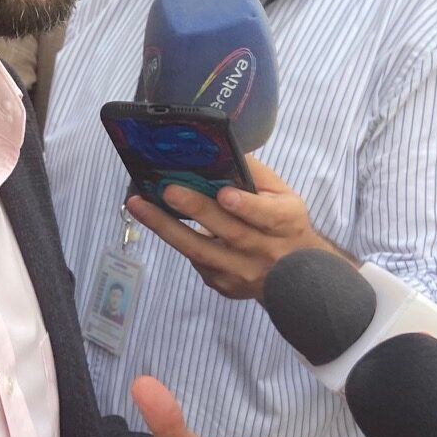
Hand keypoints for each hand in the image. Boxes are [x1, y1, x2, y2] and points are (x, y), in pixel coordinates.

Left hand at [128, 158, 339, 300]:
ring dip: (166, 228)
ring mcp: (243, 272)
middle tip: (168, 190)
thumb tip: (223, 151)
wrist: (297, 278)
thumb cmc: (284, 226)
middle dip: (196, 209)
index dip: (246, 206)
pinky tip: (157, 221)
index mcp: (285, 223)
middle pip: (229, 232)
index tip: (224, 195)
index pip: (267, 215)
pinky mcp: (224, 285)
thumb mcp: (283, 197)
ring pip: (201, 251)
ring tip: (139, 205)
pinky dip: (177, 239)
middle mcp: (265, 251)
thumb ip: (256, 176)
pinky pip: (196, 260)